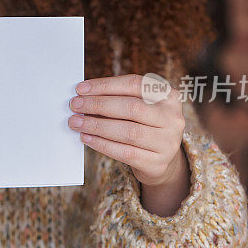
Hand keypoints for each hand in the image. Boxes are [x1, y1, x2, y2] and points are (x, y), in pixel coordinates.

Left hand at [67, 74, 190, 215]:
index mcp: (168, 96)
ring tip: (76, 123)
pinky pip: (125, 153)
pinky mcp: (158, 163)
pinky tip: (87, 138)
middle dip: (98, 105)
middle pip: (132, 107)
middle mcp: (172, 118)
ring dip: (97, 126)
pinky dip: (102, 144)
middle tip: (75, 105)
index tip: (81, 88)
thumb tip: (83, 97)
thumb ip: (117, 99)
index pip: (134, 84)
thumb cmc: (142, 126)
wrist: (160, 160)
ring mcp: (168, 142)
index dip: (106, 85)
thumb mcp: (138, 107)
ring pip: (128, 131)